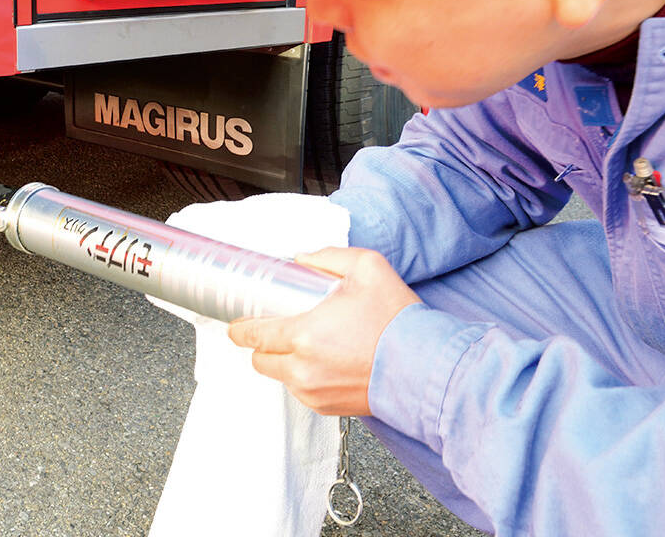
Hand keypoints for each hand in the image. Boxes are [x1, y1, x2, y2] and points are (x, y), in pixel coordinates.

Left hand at [228, 247, 419, 415]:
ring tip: (309, 345)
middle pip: (259, 360)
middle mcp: (302, 369)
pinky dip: (305, 378)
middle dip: (262, 345)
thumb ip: (327, 256)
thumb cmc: (398, 321)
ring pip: (280, 377)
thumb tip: (302, 259)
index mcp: (303, 335)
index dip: (239, 328)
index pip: (252, 335)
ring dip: (284, 362)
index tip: (237, 324)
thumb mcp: (366, 267)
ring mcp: (314, 392)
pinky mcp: (328, 408)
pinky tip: (325, 362)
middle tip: (276, 330)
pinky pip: (302, 391)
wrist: (427, 367)